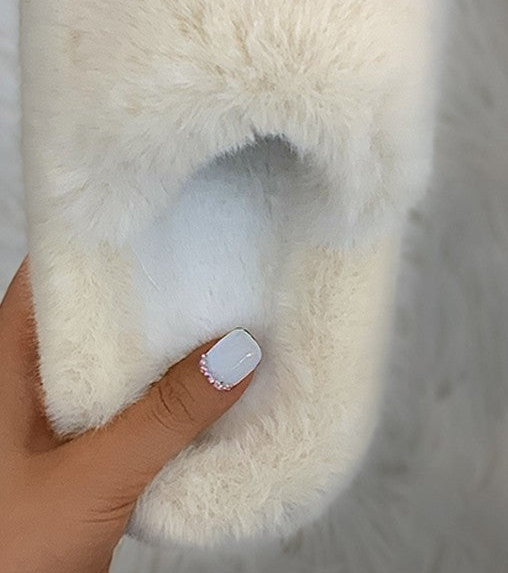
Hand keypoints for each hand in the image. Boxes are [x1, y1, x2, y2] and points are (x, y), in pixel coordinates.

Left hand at [0, 259, 260, 572]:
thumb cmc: (5, 557)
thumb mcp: (91, 478)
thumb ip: (166, 416)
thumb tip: (236, 354)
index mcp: (3, 365)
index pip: (51, 277)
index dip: (101, 241)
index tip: (162, 217)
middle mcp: (23, 385)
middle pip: (91, 316)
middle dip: (149, 292)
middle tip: (212, 262)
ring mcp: (49, 424)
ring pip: (111, 365)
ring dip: (162, 350)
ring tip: (223, 317)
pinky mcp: (74, 460)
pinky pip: (125, 409)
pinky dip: (164, 398)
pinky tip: (208, 392)